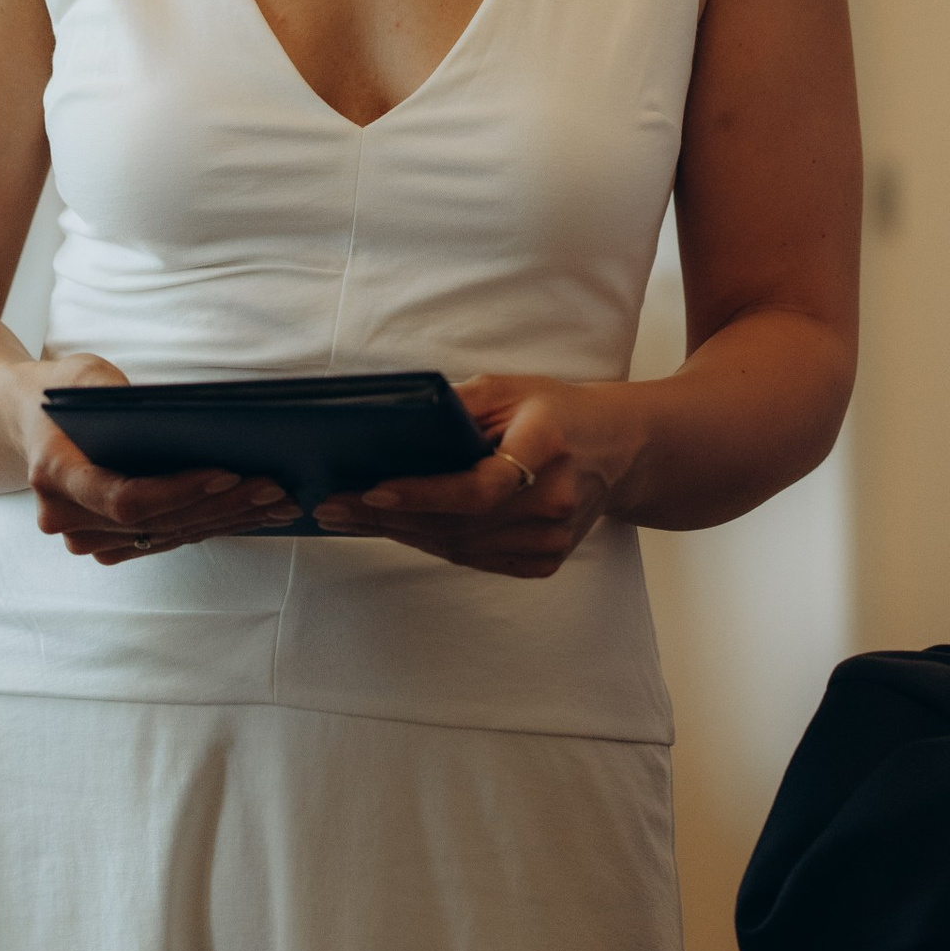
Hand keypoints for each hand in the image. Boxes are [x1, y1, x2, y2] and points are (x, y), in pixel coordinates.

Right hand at [21, 355, 298, 566]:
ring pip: (165, 536)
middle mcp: (65, 517)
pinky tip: (252, 513)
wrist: (24, 420)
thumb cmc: (61, 391)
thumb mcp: (85, 374)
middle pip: (154, 523)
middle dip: (219, 505)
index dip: (179, 492)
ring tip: (277, 502)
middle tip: (274, 487)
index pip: (123, 499)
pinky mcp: (107, 543)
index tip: (228, 474)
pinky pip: (164, 539)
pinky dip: (209, 525)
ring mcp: (84, 537)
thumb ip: (119, 396)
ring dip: (225, 520)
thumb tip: (185, 421)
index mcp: (52, 474)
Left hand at [312, 375, 610, 580]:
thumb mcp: (510, 388)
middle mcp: (554, 503)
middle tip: (330, 506)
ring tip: (348, 516)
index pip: (478, 487)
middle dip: (385, 515)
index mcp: (550, 448)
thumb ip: (457, 405)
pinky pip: (473, 558)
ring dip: (399, 532)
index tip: (371, 489)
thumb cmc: (555, 411)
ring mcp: (551, 540)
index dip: (423, 494)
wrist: (618, 450)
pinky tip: (393, 527)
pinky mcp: (544, 561)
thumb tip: (394, 423)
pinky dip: (431, 542)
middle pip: (458, 523)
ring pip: (458, 547)